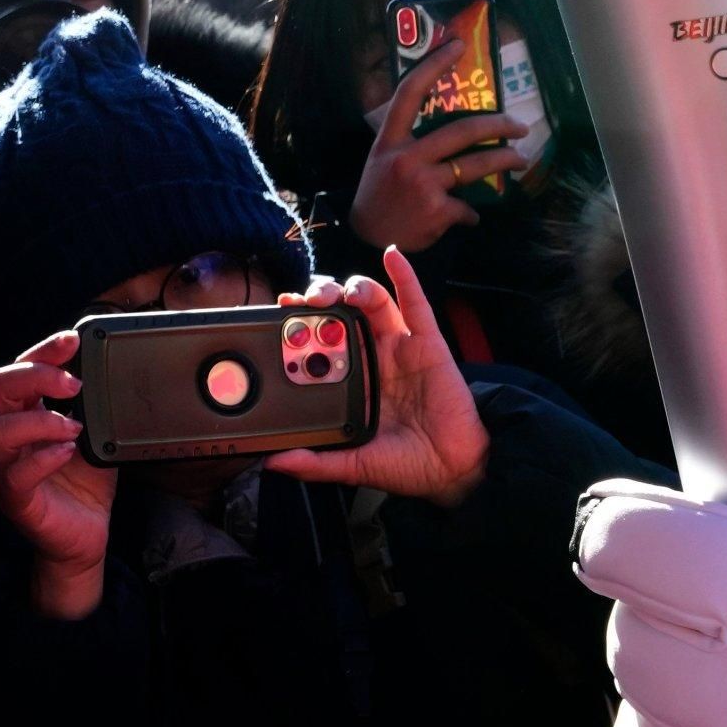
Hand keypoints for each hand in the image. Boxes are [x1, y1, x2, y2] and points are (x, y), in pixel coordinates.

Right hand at [0, 329, 113, 618]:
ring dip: (41, 420)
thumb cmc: (84, 482)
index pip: (17, 370)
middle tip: (75, 382)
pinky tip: (67, 451)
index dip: (42, 350)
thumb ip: (94, 403)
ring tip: (75, 425)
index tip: (73, 339)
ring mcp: (2, 468)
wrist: (86, 535)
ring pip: (0, 431)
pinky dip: (43, 457)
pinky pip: (16, 474)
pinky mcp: (13, 499)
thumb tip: (112, 369)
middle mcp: (2, 437)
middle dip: (37, 375)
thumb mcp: (94, 433)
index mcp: (20, 415)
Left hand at [269, 246, 488, 506]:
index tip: (280, 312)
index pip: (319, 342)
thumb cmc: (409, 465)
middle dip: (321, 298)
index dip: (299, 324)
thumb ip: (316, 463)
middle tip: (306, 301)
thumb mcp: (354, 464)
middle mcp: (373, 358)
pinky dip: (405, 277)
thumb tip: (271, 462)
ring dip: (355, 288)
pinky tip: (393, 257)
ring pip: (373, 302)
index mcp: (353, 381)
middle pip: (342, 313)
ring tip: (341, 292)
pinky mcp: (429, 343)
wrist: (454, 469)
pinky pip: (416, 304)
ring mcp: (400, 347)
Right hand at [349, 67, 529, 251]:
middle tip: (519, 126)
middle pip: (462, 131)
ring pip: (476, 166)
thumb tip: (455, 129)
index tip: (457, 45)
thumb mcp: (383, 160)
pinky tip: (468, 215)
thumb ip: (411, 142)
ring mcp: (423, 184)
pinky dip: (470, 212)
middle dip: (499, 126)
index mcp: (390, 140)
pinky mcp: (437, 210)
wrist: (366, 241)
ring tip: (520, 159)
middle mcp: (406, 157)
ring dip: (505, 161)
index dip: (433, 65)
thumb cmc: (379, 196)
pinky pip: (468, 206)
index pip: (410, 92)